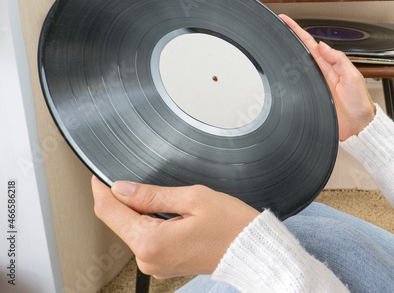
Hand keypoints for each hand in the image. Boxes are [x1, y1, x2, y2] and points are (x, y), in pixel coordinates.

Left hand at [91, 177, 259, 278]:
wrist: (250, 249)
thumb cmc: (229, 225)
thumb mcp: (192, 198)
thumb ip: (152, 194)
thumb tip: (122, 188)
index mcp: (152, 242)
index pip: (111, 213)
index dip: (101, 190)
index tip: (96, 176)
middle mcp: (149, 258)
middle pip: (119, 222)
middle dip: (118, 199)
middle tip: (122, 176)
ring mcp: (156, 264)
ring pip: (131, 229)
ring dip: (133, 209)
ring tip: (145, 191)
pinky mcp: (164, 263)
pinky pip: (145, 238)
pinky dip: (145, 221)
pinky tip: (157, 208)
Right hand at [279, 14, 375, 139]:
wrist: (358, 127)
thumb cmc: (360, 104)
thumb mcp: (353, 77)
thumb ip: (339, 60)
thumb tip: (323, 45)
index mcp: (331, 64)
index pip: (311, 43)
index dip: (298, 31)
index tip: (287, 20)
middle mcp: (321, 71)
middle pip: (302, 50)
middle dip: (290, 36)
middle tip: (279, 25)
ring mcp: (315, 83)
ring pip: (297, 64)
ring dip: (287, 52)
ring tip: (277, 39)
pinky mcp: (311, 96)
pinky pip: (297, 82)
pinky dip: (288, 74)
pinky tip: (282, 68)